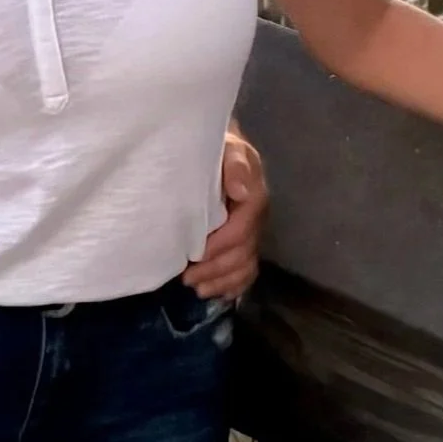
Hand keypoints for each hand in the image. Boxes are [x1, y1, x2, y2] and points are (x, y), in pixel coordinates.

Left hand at [184, 127, 268, 298]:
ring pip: (245, 266)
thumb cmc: (219, 149)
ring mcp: (253, 233)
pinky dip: (234, 285)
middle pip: (242, 254)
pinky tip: (218, 293)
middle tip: (186, 279)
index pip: (238, 232)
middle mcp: (256, 220)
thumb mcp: (228, 147)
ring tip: (198, 290)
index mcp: (254, 198)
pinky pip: (247, 270)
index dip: (217, 249)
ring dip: (223, 281)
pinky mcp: (246, 241)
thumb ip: (235, 166)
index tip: (191, 259)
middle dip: (215, 270)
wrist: (221, 148)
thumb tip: (240, 192)